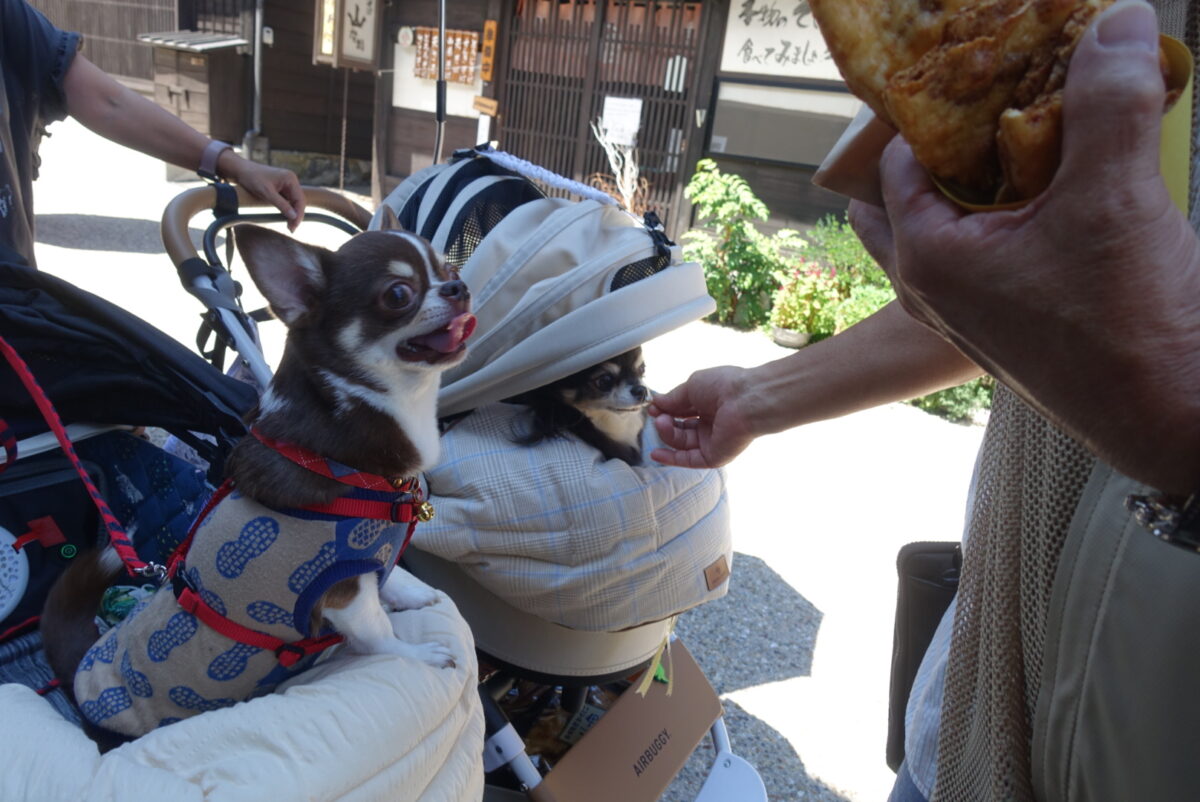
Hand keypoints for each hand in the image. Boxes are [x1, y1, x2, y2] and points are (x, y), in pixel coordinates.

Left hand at [218, 151, 306, 231]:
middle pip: (299, 201)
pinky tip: (284, 217)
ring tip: (289, 226)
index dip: (299, 214)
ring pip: (294, 202)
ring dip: (292, 213)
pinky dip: (287, 209)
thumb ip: (282, 205)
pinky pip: (287, 200)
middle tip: (291, 229)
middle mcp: (291, 180)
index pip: (300, 199)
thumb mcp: (267, 193)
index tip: (294, 226)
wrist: (241, 170)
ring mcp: (286, 184)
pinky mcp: (281, 187)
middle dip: (296, 215)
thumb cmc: (253, 178)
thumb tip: (294, 216)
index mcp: (290, 179)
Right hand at [648, 366, 756, 468]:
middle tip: (657, 415)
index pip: (682, 411)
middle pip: (680, 428)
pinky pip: (689, 460)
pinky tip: (656, 453)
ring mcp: (712, 441)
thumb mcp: (691, 386)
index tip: (653, 407)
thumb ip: (673, 398)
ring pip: (682, 443)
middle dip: (665, 422)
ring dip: (667, 433)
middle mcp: (711, 423)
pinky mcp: (714, 456)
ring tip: (661, 422)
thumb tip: (656, 402)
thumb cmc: (723, 386)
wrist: (746, 401)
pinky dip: (672, 458)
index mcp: (709, 404)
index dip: (666, 410)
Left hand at [849, 0, 1199, 491]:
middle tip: (988, 105)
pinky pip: (988, 258)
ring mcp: (968, 314)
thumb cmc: (1126, 327)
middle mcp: (933, 289)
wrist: (1174, 417)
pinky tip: (1056, 195)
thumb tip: (1117, 22)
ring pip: (949, 229)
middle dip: (944, 148)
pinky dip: (1008, 220)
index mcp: (928, 257)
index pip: (897, 160)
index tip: (972, 73)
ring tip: (1022, 138)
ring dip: (978, 185)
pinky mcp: (1008, 327)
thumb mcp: (1115, 196)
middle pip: (911, 197)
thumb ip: (1110, 101)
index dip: (933, 109)